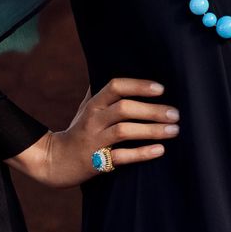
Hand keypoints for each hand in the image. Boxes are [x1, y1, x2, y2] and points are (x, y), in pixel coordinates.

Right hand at [31, 78, 180, 189]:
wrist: (55, 161)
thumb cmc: (76, 132)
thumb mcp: (84, 108)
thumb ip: (99, 92)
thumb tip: (110, 69)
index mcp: (93, 104)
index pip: (115, 87)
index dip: (138, 85)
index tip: (161, 88)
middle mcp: (93, 119)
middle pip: (124, 109)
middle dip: (152, 110)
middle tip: (175, 114)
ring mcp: (95, 140)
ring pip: (124, 131)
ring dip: (151, 130)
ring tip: (173, 131)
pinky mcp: (97, 162)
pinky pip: (122, 157)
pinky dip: (142, 153)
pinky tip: (160, 150)